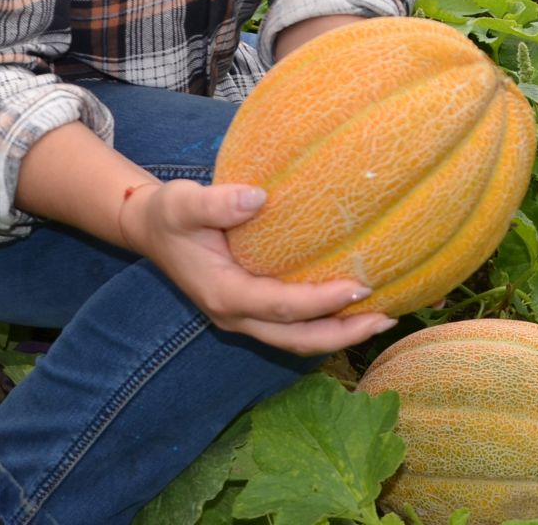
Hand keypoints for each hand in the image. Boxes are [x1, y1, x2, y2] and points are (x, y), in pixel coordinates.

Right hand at [125, 180, 396, 355]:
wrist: (149, 229)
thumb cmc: (169, 214)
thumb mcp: (183, 202)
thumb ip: (217, 202)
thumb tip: (259, 197)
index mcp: (223, 294)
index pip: (282, 306)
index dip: (322, 301)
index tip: (359, 286)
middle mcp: (235, 315)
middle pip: (297, 339)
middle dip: (343, 334)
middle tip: (387, 317)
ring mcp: (242, 318)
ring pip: (297, 340)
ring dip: (339, 334)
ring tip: (382, 317)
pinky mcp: (250, 310)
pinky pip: (292, 327)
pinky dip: (324, 322)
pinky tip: (352, 305)